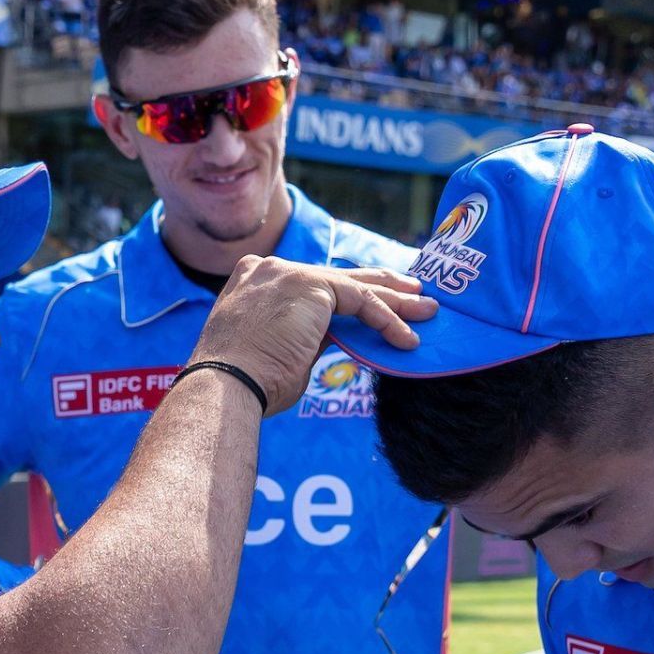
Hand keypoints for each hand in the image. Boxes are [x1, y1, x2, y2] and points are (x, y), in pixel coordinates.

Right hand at [192, 258, 432, 413]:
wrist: (226, 384)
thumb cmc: (247, 383)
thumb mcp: (278, 350)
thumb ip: (308, 334)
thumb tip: (339, 336)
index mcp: (255, 281)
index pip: (315, 283)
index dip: (351, 291)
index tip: (377, 300)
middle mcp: (270, 269)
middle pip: (339, 277)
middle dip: (382, 287)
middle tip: (414, 292)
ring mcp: (289, 273)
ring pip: (355, 286)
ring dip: (396, 302)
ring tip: (427, 311)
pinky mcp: (311, 286)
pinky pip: (362, 301)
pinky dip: (388, 320)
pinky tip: (407, 337)